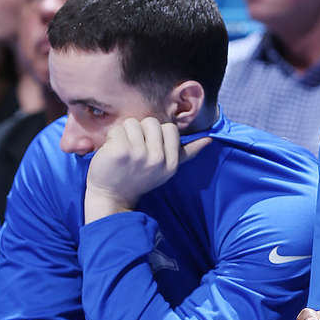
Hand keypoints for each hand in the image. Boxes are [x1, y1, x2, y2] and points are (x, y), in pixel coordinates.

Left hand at [84, 118, 211, 222]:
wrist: (112, 197)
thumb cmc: (138, 178)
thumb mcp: (166, 169)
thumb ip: (186, 153)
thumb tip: (208, 139)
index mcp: (171, 163)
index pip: (171, 129)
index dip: (158, 134)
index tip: (150, 149)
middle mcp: (157, 159)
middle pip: (151, 122)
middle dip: (141, 131)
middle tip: (134, 151)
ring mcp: (139, 154)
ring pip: (132, 123)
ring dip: (124, 134)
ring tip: (123, 152)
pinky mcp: (120, 150)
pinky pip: (117, 129)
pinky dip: (111, 138)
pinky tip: (111, 154)